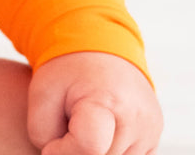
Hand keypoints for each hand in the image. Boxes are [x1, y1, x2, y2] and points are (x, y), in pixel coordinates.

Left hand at [28, 51, 162, 154]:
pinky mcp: (154, 138)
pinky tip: (99, 131)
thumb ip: (42, 132)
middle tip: (68, 124)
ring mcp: (149, 131)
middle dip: (78, 149)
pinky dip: (109, 150)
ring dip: (95, 151)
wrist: (98, 51)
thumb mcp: (41, 92)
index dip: (64, 150)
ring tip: (83, 124)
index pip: (89, 147)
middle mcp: (135, 119)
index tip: (53, 138)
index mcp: (106, 102)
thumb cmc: (66, 71)